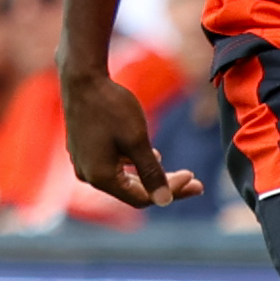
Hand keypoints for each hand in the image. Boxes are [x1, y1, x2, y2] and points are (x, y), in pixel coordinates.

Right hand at [64, 64, 200, 208]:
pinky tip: (152, 155)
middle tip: (196, 181)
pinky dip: (135, 164)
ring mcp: (84, 163)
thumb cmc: (110, 107)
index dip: (170, 191)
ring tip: (179, 171)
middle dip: (166, 185)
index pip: (142, 197)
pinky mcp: (85, 151)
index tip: (193, 177)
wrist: (82, 78)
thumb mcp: (137, 140)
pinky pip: (115, 166)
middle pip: (134, 190)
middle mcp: (89, 176)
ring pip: (125, 178)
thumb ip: (151, 173)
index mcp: (100, 177)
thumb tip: (165, 202)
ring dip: (151, 174)